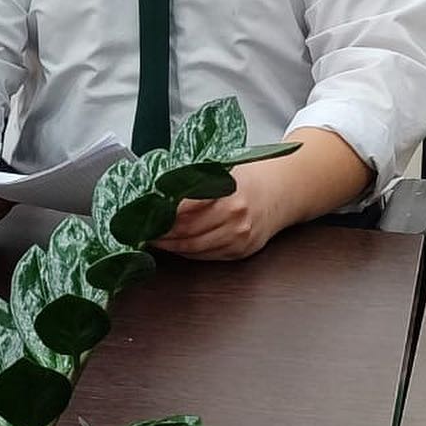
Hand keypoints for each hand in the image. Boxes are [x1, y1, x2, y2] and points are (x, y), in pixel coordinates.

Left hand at [152, 161, 284, 259]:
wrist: (281, 191)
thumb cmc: (248, 177)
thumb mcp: (221, 170)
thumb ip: (193, 179)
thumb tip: (158, 187)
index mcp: (226, 192)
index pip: (185, 207)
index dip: (162, 214)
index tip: (145, 214)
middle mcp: (234, 216)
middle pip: (187, 231)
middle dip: (162, 233)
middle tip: (144, 230)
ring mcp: (239, 236)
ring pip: (196, 248)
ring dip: (172, 246)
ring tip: (155, 240)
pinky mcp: (241, 251)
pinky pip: (208, 256)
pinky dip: (189, 252)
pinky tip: (177, 246)